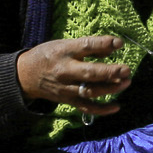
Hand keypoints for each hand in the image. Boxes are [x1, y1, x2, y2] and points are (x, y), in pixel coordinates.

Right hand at [16, 36, 130, 113]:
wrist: (25, 75)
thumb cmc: (49, 55)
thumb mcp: (65, 44)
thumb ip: (88, 46)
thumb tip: (113, 48)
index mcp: (64, 51)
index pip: (86, 46)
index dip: (103, 44)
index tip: (119, 43)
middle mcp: (65, 70)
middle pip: (89, 73)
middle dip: (110, 72)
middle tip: (126, 70)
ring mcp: (66, 88)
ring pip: (90, 91)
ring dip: (110, 89)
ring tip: (126, 82)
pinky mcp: (68, 100)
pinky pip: (86, 107)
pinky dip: (102, 109)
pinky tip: (116, 106)